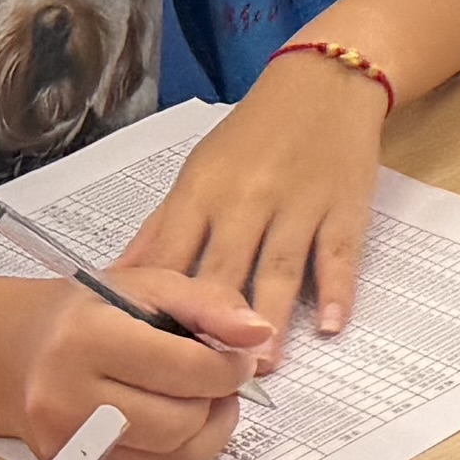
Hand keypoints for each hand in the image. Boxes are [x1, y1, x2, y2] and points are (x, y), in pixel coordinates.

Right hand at [2, 271, 263, 459]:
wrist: (21, 354)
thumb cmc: (91, 313)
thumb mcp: (151, 285)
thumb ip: (211, 303)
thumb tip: (260, 335)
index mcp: (85, 340)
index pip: (184, 370)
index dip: (229, 366)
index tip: (238, 357)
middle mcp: (66, 400)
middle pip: (181, 423)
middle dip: (215, 400)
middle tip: (219, 379)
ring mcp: (66, 448)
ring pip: (174, 459)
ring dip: (206, 430)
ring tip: (201, 398)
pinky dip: (178, 451)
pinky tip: (172, 418)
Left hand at [115, 57, 386, 338]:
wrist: (325, 81)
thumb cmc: (253, 133)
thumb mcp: (198, 171)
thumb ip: (162, 228)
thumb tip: (116, 280)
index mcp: (202, 192)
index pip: (171, 259)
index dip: (157, 308)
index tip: (145, 355)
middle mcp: (247, 200)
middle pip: (223, 271)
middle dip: (212, 326)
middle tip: (204, 378)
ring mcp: (298, 204)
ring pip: (280, 268)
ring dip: (269, 319)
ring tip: (261, 364)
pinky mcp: (344, 207)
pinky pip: (339, 254)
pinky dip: (337, 291)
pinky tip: (330, 326)